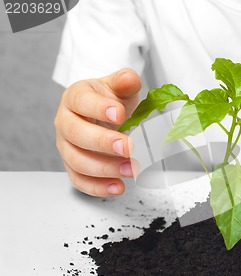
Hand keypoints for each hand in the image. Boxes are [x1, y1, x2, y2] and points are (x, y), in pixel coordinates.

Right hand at [54, 68, 140, 195]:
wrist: (105, 116)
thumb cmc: (110, 101)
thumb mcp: (119, 87)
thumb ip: (125, 81)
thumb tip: (129, 78)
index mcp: (75, 97)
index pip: (81, 101)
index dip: (98, 108)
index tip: (120, 114)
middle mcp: (65, 122)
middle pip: (76, 134)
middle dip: (103, 143)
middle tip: (129, 147)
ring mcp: (66, 146)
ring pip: (77, 161)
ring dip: (105, 168)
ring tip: (131, 169)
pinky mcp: (73, 167)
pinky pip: (80, 181)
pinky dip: (98, 188)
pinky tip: (119, 187)